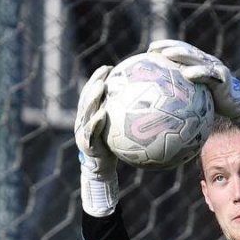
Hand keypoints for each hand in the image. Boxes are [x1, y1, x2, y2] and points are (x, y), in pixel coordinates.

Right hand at [74, 65, 119, 216]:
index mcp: (92, 115)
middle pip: (88, 98)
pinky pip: (90, 131)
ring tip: (101, 88)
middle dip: (94, 83)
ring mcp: (82, 131)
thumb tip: (157, 109)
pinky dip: (95, 122)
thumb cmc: (116, 152)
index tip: (110, 68)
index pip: (94, 93)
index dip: (99, 78)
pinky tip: (102, 115)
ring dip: (92, 98)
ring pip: (86, 111)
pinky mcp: (85, 144)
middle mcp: (84, 120)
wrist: (102, 172)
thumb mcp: (124, 134)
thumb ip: (132, 120)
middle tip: (104, 72)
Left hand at [147, 39, 239, 141]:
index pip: (181, 50)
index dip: (166, 46)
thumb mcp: (197, 96)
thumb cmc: (214, 102)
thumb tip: (162, 102)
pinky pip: (208, 74)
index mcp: (200, 63)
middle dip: (170, 47)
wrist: (237, 106)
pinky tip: (187, 74)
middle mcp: (207, 61)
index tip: (150, 49)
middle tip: (154, 49)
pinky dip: (198, 73)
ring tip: (168, 55)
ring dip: (181, 55)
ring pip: (196, 58)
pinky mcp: (223, 78)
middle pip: (186, 50)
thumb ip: (183, 92)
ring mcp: (216, 68)